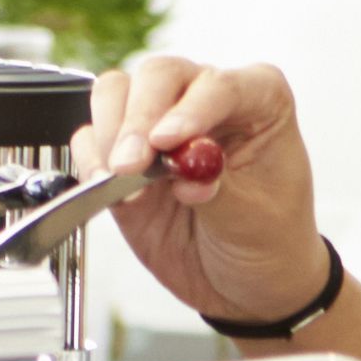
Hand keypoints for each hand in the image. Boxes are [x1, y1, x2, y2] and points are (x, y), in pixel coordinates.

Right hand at [76, 53, 328, 325]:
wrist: (245, 284)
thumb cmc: (269, 240)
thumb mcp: (254, 222)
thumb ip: (217, 189)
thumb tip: (183, 167)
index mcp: (260, 100)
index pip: (221, 86)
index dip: (191, 108)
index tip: (168, 141)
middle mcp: (206, 98)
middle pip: (160, 76)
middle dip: (139, 119)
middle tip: (131, 165)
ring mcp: (160, 121)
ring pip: (117, 92)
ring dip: (111, 133)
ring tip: (122, 179)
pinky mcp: (124, 152)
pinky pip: (92, 136)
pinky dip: (90, 158)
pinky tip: (107, 187)